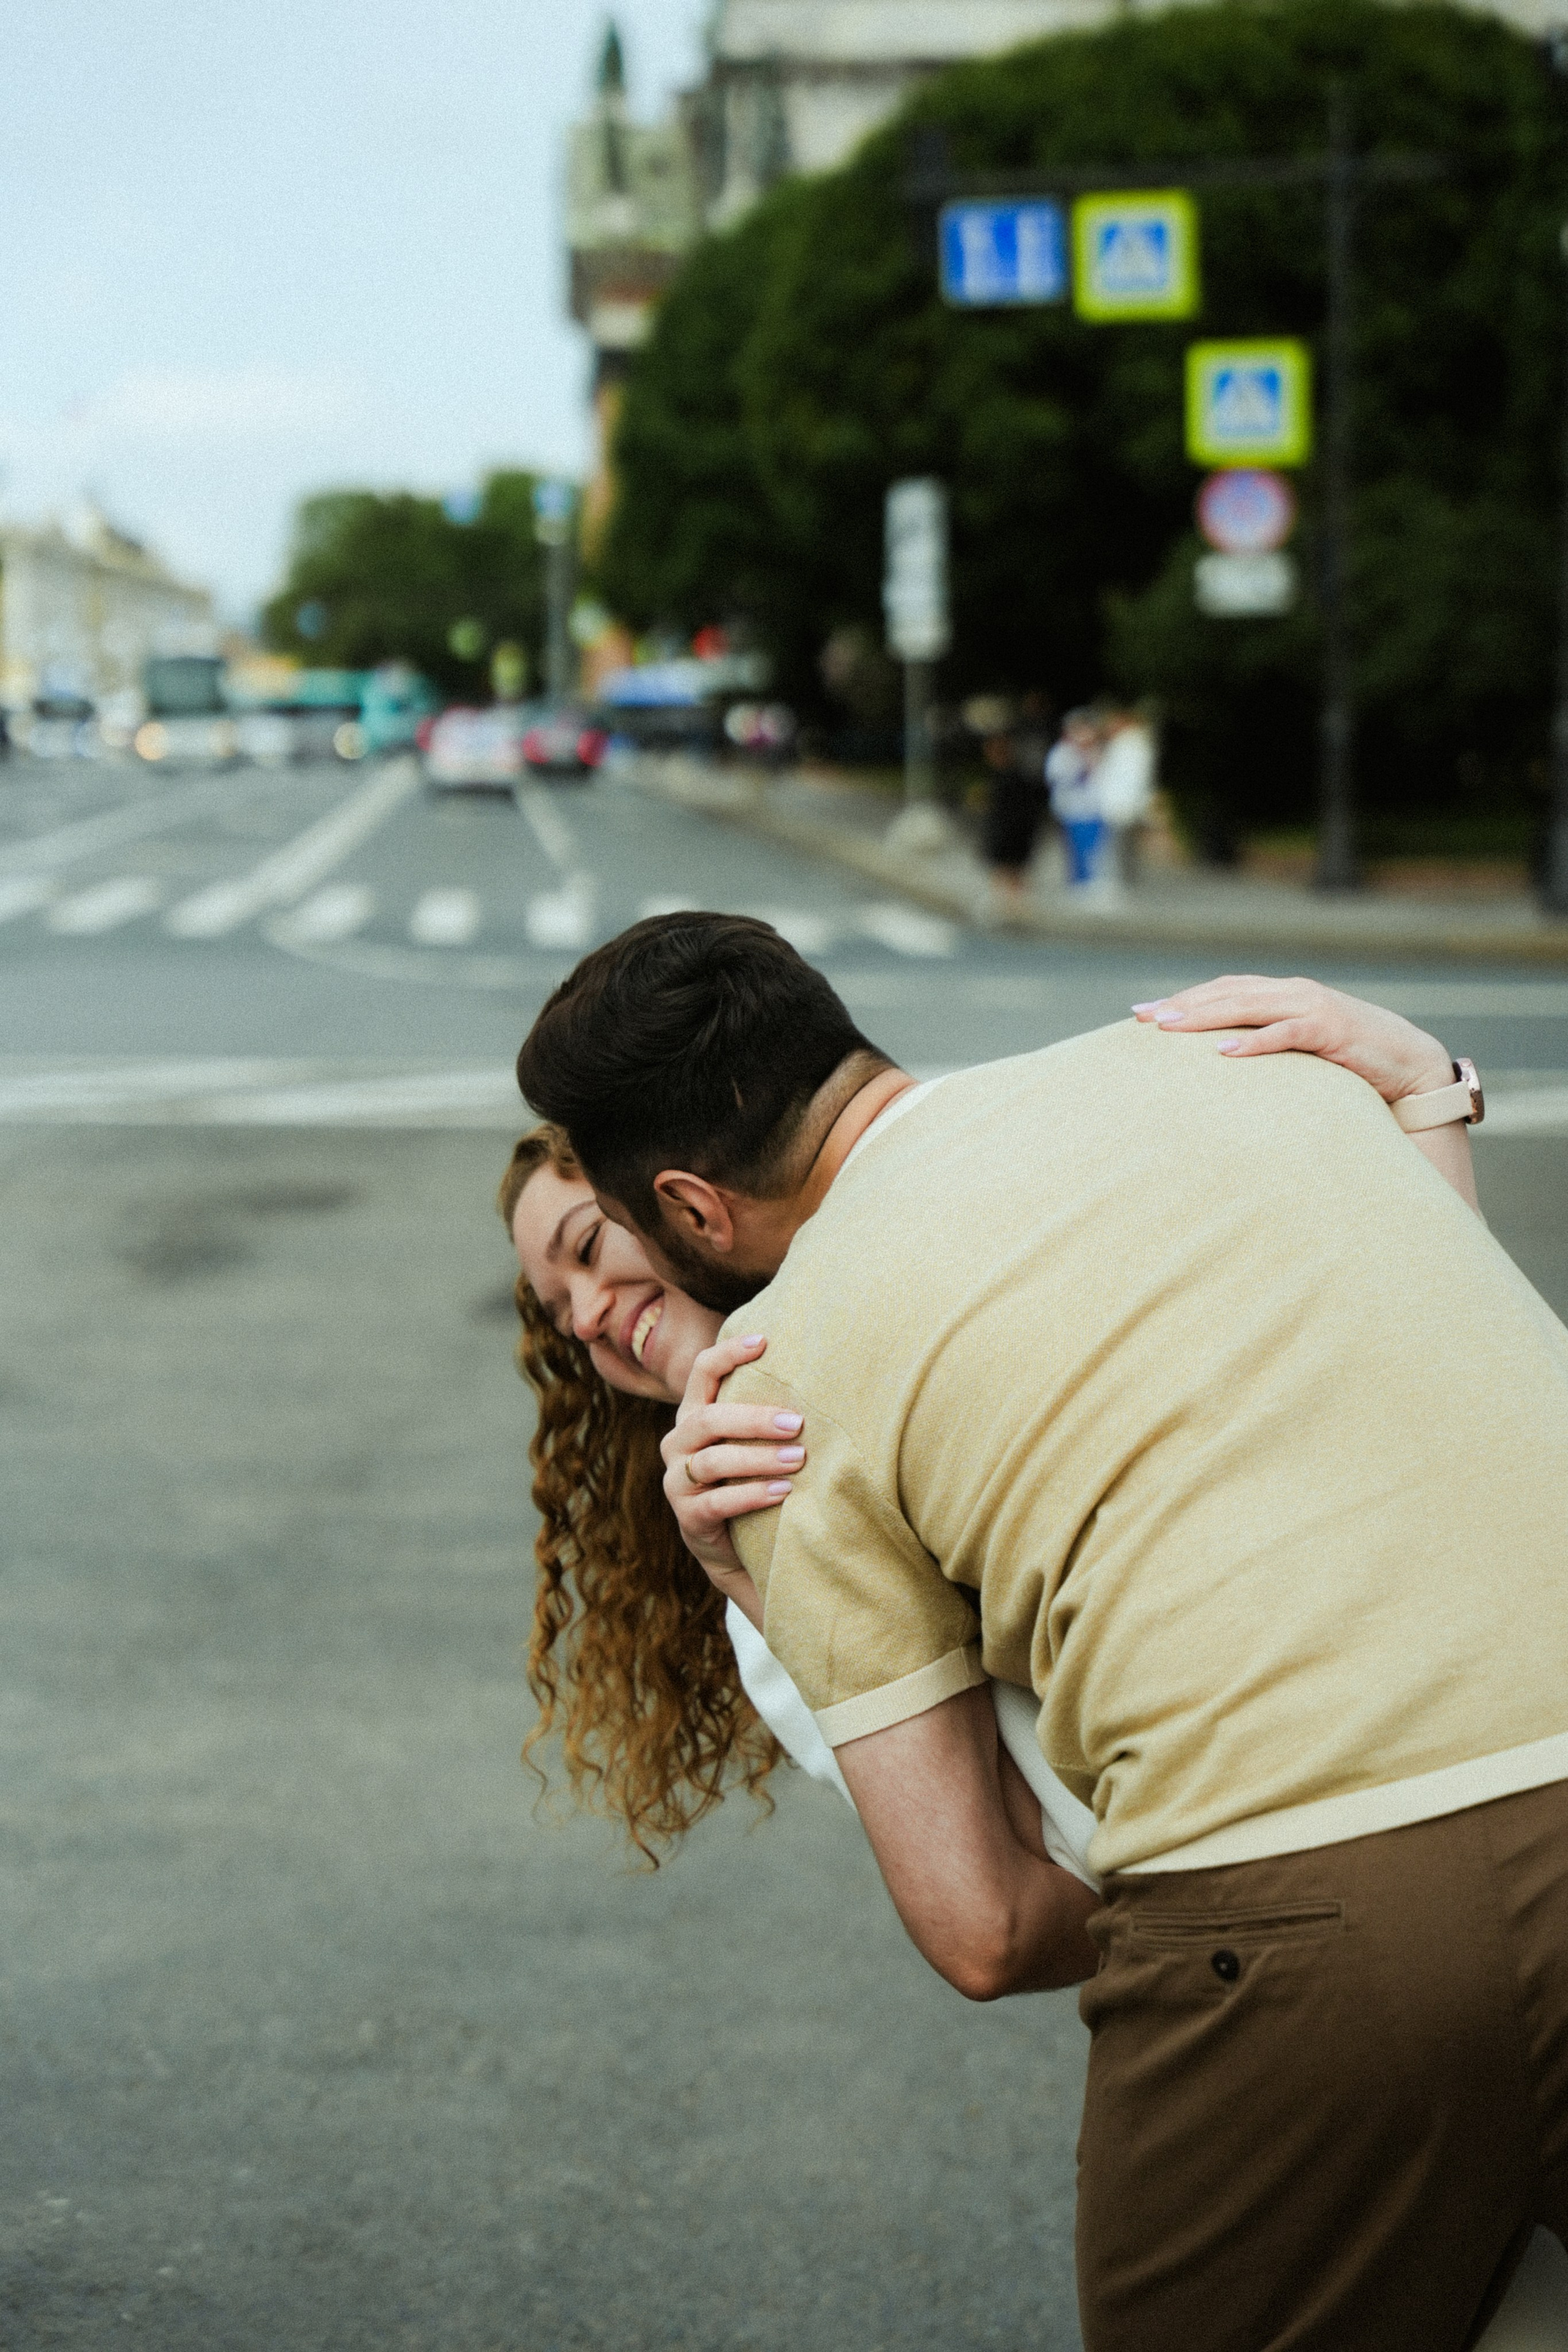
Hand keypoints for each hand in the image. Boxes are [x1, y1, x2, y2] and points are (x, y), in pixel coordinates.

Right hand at [660, 1333, 805, 1593]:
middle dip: (754, 1419)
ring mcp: (677, 1481)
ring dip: (758, 1458)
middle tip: (796, 1423)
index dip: (728, 1353)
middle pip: (708, 1418)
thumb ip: (767, 1413)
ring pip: (712, 1461)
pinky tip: (783, 1491)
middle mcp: (679, 1443)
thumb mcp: (753, 1442)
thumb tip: (820, 1374)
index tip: (764, 1340)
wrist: (736, 1548)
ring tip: (798, 1459)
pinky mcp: (687, 1517)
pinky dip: (751, 1495)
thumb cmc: (751, 1480)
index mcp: (694, 1415)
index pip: (701, 1371)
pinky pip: (716, 1502)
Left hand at [1133, 975, 1452, 1102]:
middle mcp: (1293, 993)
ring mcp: (1312, 1006)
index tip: (1140, 1015)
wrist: (1411, 1065)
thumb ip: (1266, 1047)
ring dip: (1204, 1016)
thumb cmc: (1352, 1063)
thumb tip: (1220, 1065)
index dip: (1182, 1000)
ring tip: (1168, 1029)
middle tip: (1141, 1020)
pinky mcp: (1331, 1029)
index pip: (1222, 991)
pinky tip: (1223, 1052)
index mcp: (1283, 995)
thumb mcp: (1300, 1051)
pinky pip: (1285, 1033)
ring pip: (1248, 1006)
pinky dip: (1254, 1041)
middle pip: (1226, 993)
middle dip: (1181, 1005)